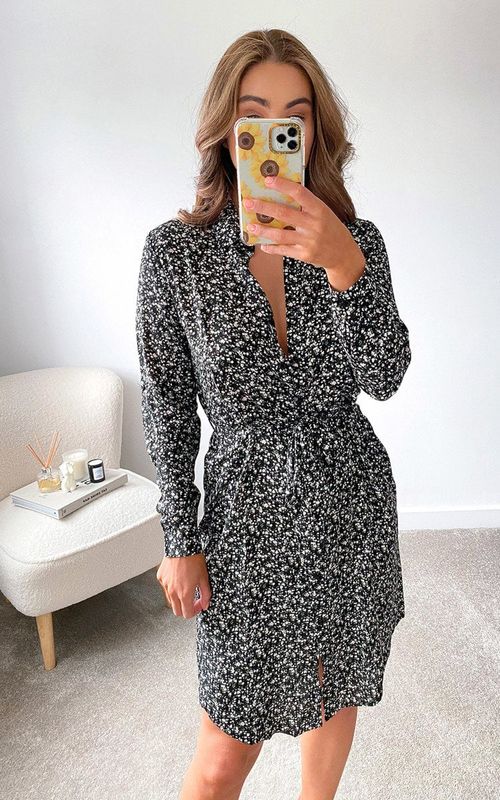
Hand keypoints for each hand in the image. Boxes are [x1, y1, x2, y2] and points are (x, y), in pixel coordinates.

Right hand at [157, 553, 211, 618]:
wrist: (182, 545)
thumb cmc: (194, 560)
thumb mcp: (204, 578)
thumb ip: (206, 594)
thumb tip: (205, 604)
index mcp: (185, 594)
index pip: (187, 614)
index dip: (194, 612)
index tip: (198, 605)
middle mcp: (173, 592)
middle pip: (177, 611)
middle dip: (185, 609)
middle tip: (192, 600)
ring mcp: (165, 585)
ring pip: (170, 601)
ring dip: (178, 599)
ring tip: (185, 588)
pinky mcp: (161, 578)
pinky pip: (166, 588)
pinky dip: (172, 588)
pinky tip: (178, 579)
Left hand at [243, 175, 365, 290]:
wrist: (343, 254)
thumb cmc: (330, 229)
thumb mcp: (323, 213)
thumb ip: (306, 206)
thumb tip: (280, 196)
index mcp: (319, 209)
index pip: (299, 193)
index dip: (283, 185)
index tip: (268, 180)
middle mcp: (314, 224)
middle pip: (284, 213)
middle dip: (263, 207)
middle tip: (248, 203)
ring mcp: (308, 241)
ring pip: (280, 234)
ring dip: (262, 230)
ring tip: (250, 226)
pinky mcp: (304, 254)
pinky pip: (283, 250)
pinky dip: (271, 247)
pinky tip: (262, 244)